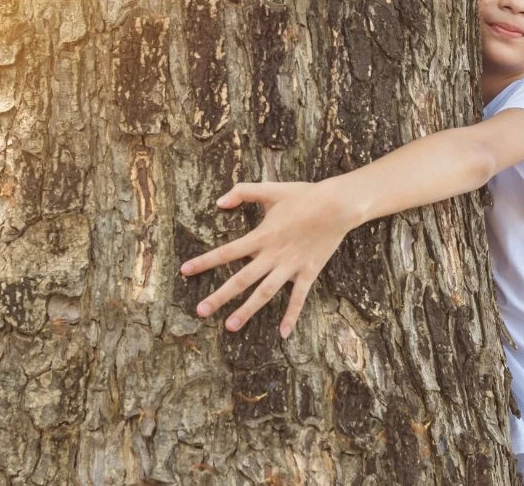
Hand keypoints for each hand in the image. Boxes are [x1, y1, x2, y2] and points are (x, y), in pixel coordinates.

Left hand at [179, 180, 361, 337]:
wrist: (338, 205)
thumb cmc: (304, 195)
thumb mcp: (271, 189)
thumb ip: (243, 192)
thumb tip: (219, 202)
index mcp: (261, 236)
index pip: (227, 251)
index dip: (205, 261)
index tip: (185, 271)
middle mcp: (273, 255)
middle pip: (242, 279)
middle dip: (220, 296)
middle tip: (201, 311)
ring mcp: (291, 267)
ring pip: (265, 293)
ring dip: (247, 310)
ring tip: (230, 326)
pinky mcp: (309, 272)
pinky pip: (299, 298)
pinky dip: (291, 315)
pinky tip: (283, 333)